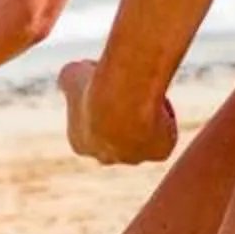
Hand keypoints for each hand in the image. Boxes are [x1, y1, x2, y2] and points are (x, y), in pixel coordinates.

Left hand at [58, 60, 177, 164]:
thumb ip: (68, 77)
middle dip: (123, 120)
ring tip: (145, 95)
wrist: (121, 102)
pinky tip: (159, 104)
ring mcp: (133, 158)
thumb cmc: (93, 88)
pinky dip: (166, 121)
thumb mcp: (71, 74)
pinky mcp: (159, 154)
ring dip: (145, 121)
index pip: (89, 129)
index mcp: (79, 144)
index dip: (99, 108)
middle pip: (116, 141)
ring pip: (142, 140)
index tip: (107, 91)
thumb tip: (70, 74)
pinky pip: (165, 137)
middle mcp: (106, 157)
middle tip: (130, 93)